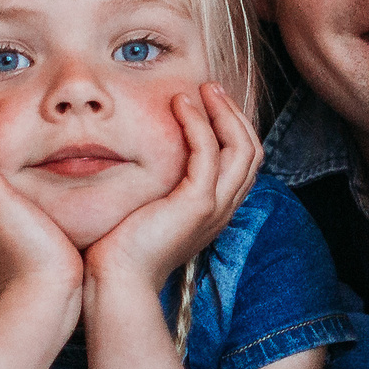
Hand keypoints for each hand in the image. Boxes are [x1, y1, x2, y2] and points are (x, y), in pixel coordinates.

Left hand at [82, 83, 262, 294]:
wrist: (117, 281)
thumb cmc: (121, 248)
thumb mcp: (147, 208)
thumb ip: (157, 184)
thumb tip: (142, 153)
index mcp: (214, 209)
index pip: (243, 161)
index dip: (231, 127)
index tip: (207, 102)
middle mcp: (222, 208)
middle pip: (251, 150)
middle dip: (234, 113)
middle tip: (210, 87)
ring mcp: (214, 207)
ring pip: (241, 148)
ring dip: (223, 112)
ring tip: (201, 89)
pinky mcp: (197, 205)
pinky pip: (209, 153)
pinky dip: (198, 124)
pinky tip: (180, 105)